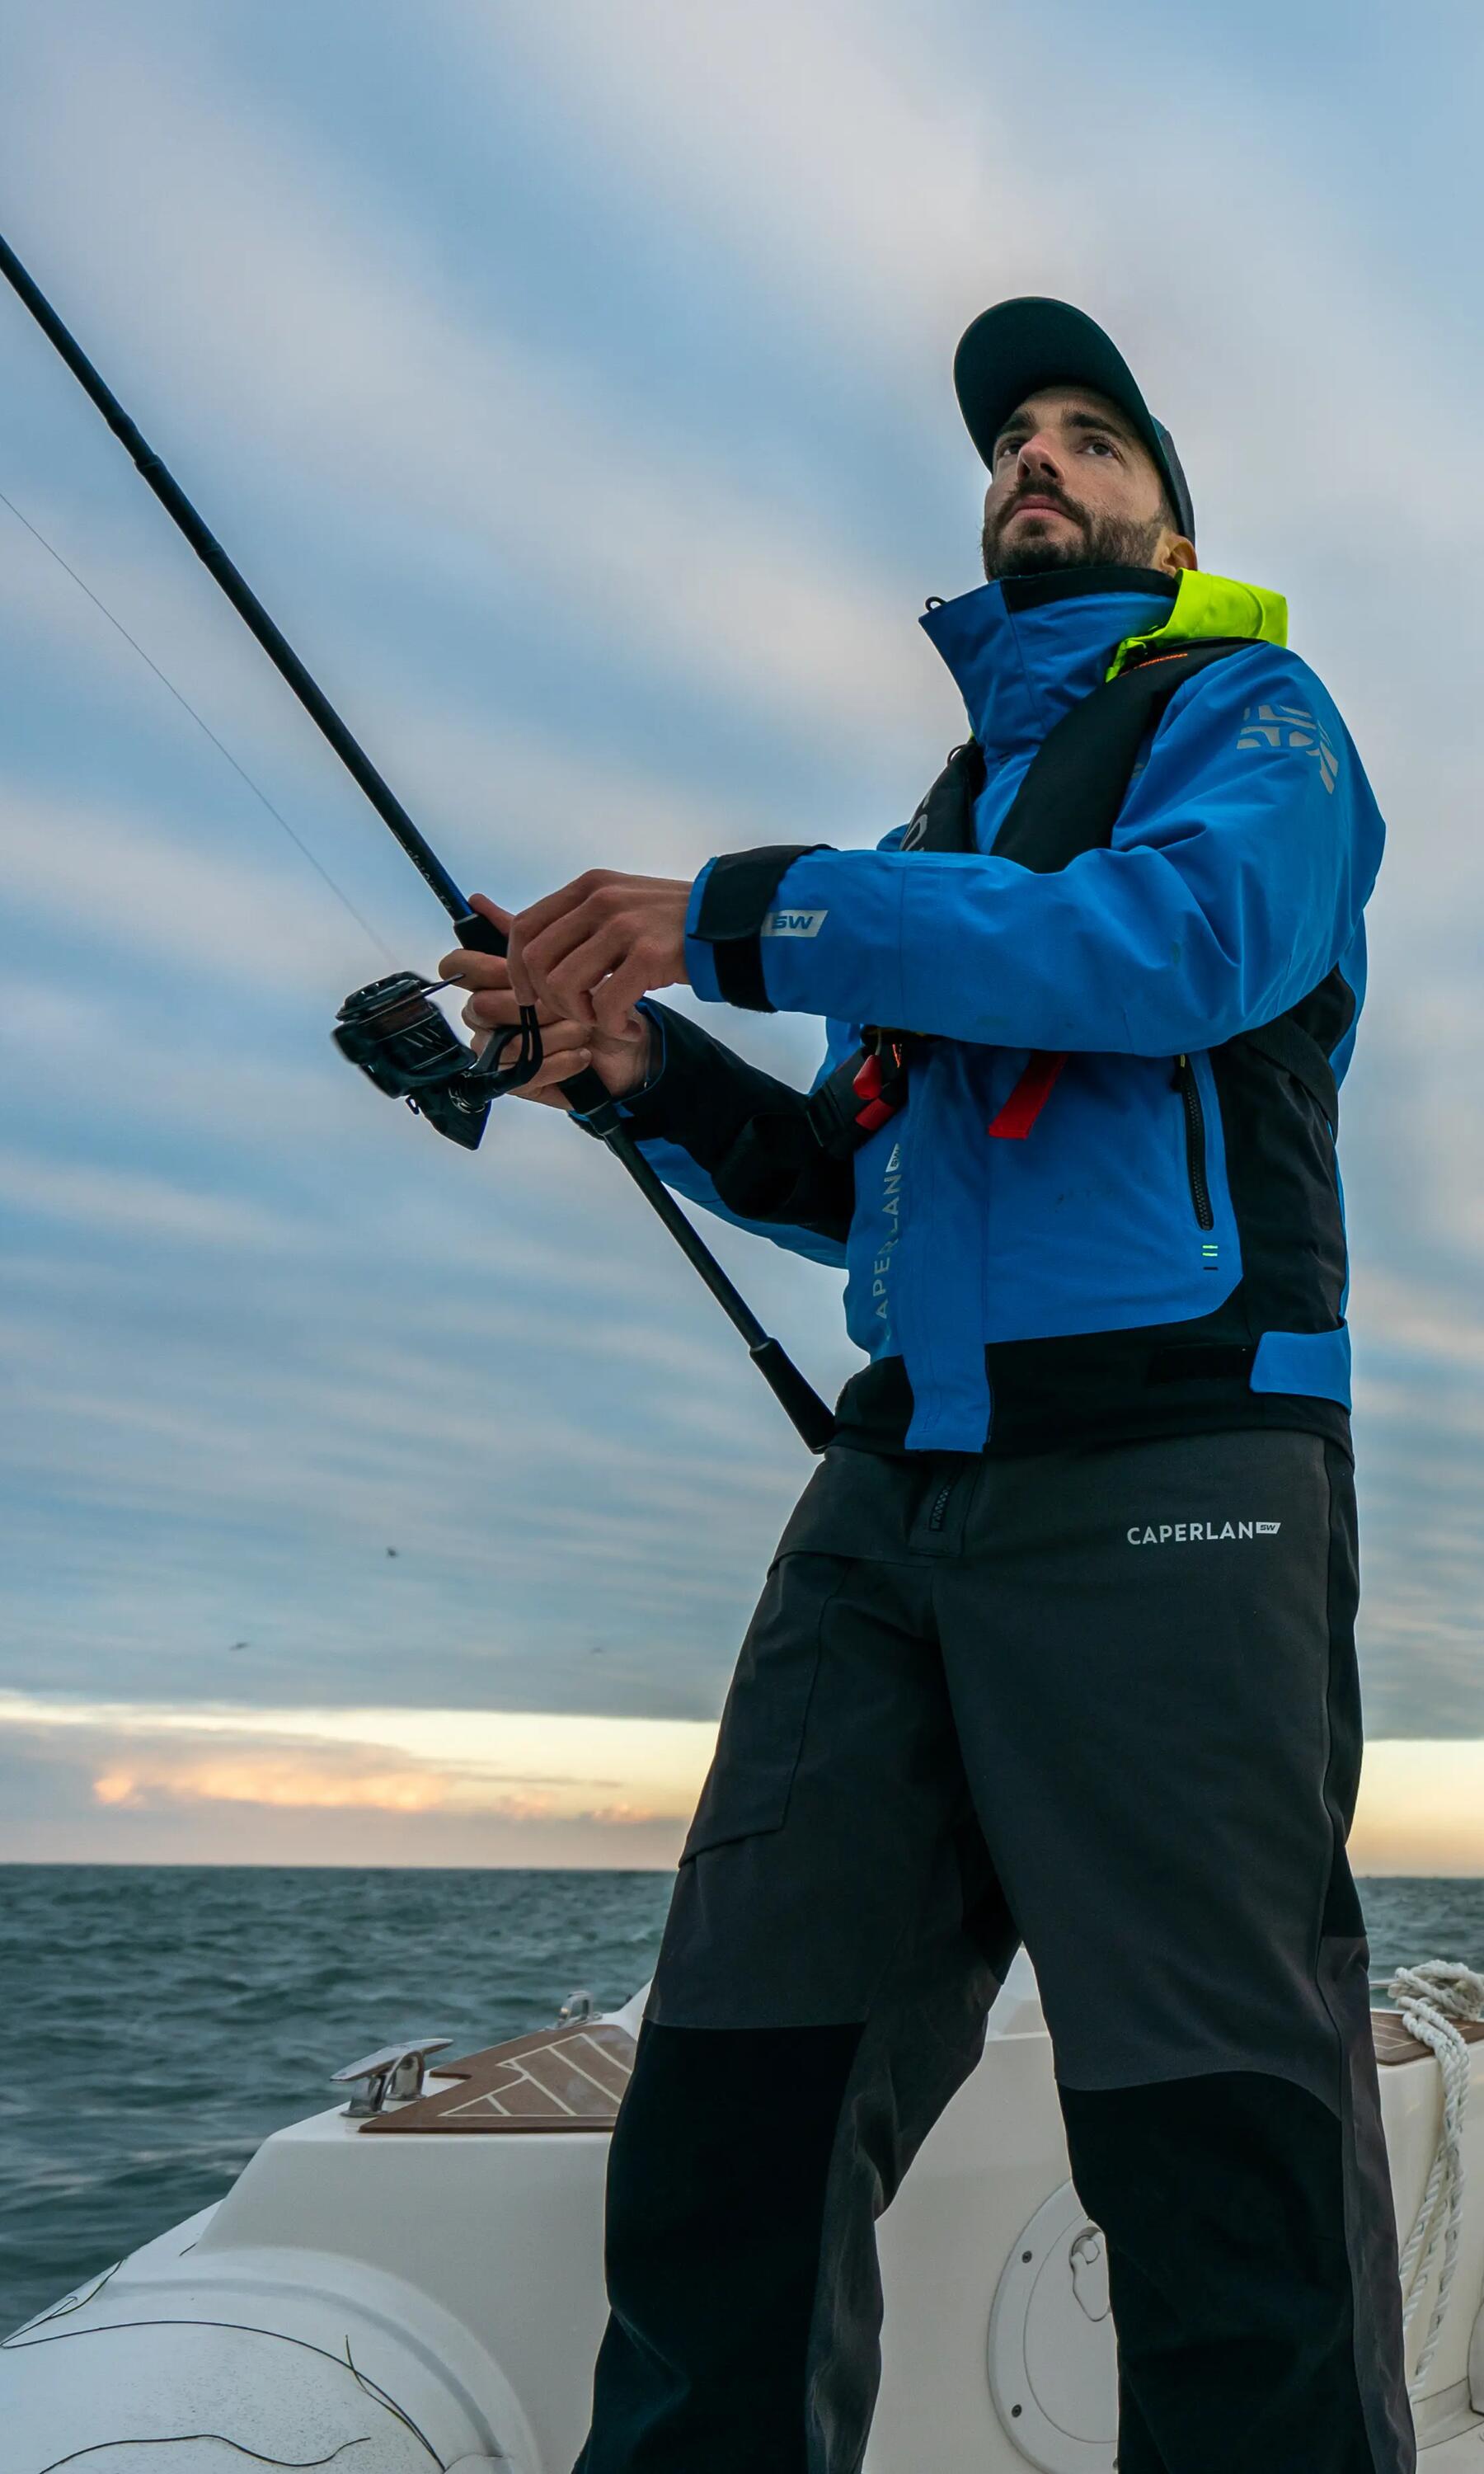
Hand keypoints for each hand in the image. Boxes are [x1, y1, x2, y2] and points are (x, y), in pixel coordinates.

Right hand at [438, 896, 654, 1107]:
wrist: (630, 1045)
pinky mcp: (518, 1082)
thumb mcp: (568, 956)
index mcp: (492, 980)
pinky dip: (559, 1060)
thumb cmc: (597, 998)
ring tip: (587, 1029)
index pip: (458, 969)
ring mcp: (501, 1051)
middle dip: (529, 1001)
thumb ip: (526, 930)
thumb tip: (476, 900)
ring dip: (551, 1032)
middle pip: (480, 1005)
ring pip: (505, 1040)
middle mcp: (489, 1016)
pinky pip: (524, 1072)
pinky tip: (584, 1054)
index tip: (511, 966)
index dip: (477, 965)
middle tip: (569, 1000)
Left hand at [506, 870, 691, 1035]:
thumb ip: (578, 920)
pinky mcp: (649, 954)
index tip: (531, 996)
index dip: (517, 969)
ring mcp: (624, 925)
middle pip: (536, 960)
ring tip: (607, 1019)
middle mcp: (600, 899)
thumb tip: (522, 944)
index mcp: (588, 887)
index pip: (524, 927)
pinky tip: (631, 1026)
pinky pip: (606, 1004)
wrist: (731, 925)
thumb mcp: (619, 904)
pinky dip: (613, 1026)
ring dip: (581, 1015)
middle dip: (550, 1000)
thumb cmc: (671, 924)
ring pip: (564, 984)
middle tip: (580, 1014)